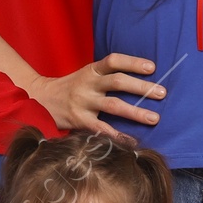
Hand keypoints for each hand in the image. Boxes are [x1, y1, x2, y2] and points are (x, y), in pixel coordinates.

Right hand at [32, 54, 166, 141]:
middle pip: (118, 82)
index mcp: (91, 70)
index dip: (133, 62)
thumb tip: (140, 81)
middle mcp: (88, 84)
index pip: (113, 61)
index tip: (152, 67)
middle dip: (142, 87)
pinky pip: (102, 129)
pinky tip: (132, 141)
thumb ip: (107, 76)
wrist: (40, 100)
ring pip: (114, 105)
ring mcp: (83, 103)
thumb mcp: (86, 76)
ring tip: (155, 118)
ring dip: (136, 112)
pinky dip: (118, 136)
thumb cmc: (71, 88)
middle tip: (162, 93)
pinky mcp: (80, 121)